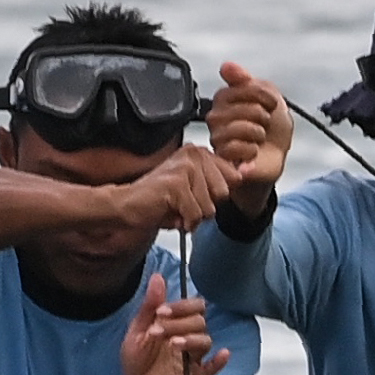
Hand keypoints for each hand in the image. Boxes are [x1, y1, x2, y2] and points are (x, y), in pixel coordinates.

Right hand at [110, 145, 232, 233]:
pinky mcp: (176, 184)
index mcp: (200, 152)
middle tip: (184, 202)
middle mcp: (194, 154)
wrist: (127, 206)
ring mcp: (185, 168)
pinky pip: (195, 215)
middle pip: (223, 194)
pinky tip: (170, 212)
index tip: (197, 194)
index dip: (216, 195)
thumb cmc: (159, 200)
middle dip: (205, 207)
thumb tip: (247, 172)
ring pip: (210, 207)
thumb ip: (221, 181)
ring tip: (176, 207)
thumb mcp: (197, 189)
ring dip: (193, 216)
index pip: (233, 177)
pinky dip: (184, 222)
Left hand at [120, 272, 230, 374]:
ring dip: (191, 339)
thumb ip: (149, 307)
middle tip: (157, 333)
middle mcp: (187, 338)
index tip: (160, 312)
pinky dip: (218, 361)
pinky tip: (223, 355)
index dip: (180, 306)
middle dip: (179, 323)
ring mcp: (192, 358)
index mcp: (175, 324)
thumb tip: (157, 277)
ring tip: (173, 344)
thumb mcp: (136, 332)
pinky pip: (212, 368)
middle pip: (199, 321)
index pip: (193, 306)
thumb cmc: (137, 362)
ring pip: (205, 341)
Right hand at [206, 62, 291, 201]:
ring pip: (237, 128)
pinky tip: (253, 151)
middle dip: (262, 117)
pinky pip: (232, 148)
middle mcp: (216, 117)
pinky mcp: (221, 159)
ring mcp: (217, 137)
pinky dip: (250, 150)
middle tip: (263, 125)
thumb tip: (226, 66)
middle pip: (242, 108)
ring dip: (257, 134)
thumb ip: (246, 80)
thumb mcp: (267, 95)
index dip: (263, 96)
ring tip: (258, 139)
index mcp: (225, 98)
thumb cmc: (272, 127)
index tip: (270, 105)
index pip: (243, 87)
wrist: (277, 157)